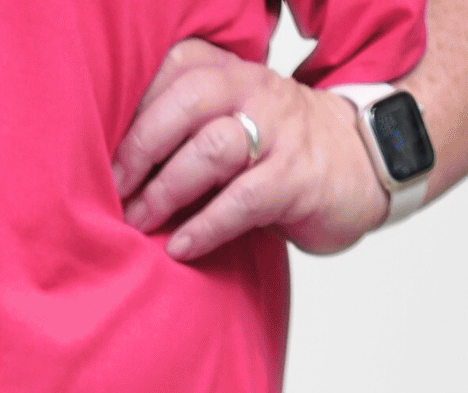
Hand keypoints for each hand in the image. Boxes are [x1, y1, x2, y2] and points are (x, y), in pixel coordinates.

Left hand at [113, 40, 389, 260]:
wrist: (362, 163)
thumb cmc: (282, 150)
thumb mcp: (236, 119)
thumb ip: (189, 127)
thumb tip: (119, 167)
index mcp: (232, 72)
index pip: (174, 68)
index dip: (134, 110)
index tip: (105, 154)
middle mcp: (254, 91)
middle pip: (185, 103)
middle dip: (140, 150)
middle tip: (114, 191)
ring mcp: (279, 132)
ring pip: (211, 150)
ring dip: (166, 190)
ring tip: (140, 222)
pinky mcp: (296, 178)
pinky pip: (242, 200)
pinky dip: (205, 226)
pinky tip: (181, 247)